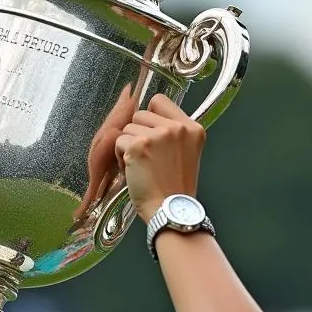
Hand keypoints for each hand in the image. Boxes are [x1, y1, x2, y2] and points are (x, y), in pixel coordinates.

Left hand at [114, 95, 204, 220]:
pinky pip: (119, 141)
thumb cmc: (175, 189)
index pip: (160, 101)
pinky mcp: (139, 145)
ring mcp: (158, 135)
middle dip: (138, 134)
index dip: (150, 118)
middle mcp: (177, 128)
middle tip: (148, 158)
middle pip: (140, 114)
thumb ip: (173, 133)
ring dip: (128, 146)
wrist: (170, 211)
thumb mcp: (187, 154)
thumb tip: (145, 117)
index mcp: (192, 128)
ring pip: (128, 128)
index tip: (152, 136)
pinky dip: (121, 157)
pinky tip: (133, 171)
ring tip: (141, 166)